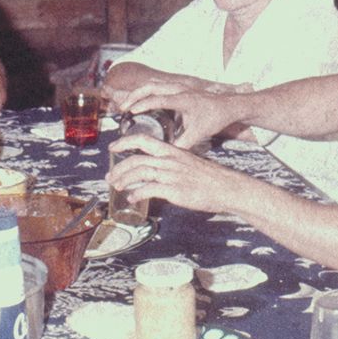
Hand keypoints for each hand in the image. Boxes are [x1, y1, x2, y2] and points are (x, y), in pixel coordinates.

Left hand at [106, 134, 241, 214]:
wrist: (227, 187)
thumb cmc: (210, 178)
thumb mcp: (189, 163)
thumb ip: (173, 165)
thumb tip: (160, 172)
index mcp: (172, 151)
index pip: (143, 140)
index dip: (125, 142)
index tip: (113, 147)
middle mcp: (169, 160)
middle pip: (136, 159)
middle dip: (119, 168)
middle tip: (110, 176)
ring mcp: (171, 174)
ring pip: (138, 173)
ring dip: (124, 180)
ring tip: (117, 186)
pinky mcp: (173, 190)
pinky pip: (148, 190)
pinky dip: (136, 194)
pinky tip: (132, 199)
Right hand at [121, 85, 235, 148]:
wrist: (229, 105)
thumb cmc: (215, 118)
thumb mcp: (198, 133)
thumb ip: (182, 144)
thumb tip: (167, 155)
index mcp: (182, 99)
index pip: (157, 99)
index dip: (141, 105)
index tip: (129, 112)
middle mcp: (179, 89)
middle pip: (150, 86)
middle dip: (133, 96)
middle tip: (123, 109)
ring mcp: (179, 86)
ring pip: (152, 83)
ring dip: (138, 92)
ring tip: (128, 105)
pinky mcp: (179, 87)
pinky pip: (158, 85)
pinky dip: (146, 91)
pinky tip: (141, 102)